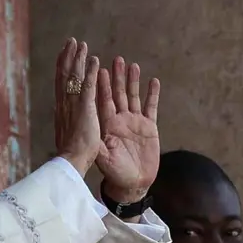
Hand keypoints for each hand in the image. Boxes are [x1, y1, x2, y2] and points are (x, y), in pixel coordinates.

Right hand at [53, 38, 101, 175]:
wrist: (71, 163)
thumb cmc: (70, 154)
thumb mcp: (67, 133)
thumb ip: (65, 122)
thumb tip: (61, 117)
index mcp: (61, 110)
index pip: (61, 83)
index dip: (62, 67)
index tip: (64, 54)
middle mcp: (64, 104)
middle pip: (65, 74)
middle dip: (68, 56)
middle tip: (72, 41)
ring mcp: (74, 105)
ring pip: (74, 76)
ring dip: (78, 58)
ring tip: (81, 43)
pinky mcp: (85, 109)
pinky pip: (88, 86)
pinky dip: (90, 71)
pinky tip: (93, 59)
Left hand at [95, 56, 159, 202]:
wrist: (132, 183)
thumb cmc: (115, 172)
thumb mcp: (104, 157)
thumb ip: (99, 143)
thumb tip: (89, 129)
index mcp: (107, 125)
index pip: (103, 100)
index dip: (102, 85)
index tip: (99, 69)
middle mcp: (120, 120)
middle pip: (118, 94)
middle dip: (118, 77)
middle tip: (117, 59)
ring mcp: (135, 122)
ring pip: (133, 97)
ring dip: (133, 81)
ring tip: (133, 65)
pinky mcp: (149, 127)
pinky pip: (151, 107)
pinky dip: (152, 95)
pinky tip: (153, 81)